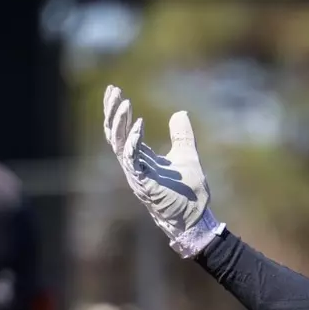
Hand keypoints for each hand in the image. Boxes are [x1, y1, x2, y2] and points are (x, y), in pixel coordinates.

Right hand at [103, 85, 223, 257]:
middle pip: (114, 135)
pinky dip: (134, 141)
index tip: (116, 91)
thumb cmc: (190, 194)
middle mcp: (134, 166)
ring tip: (123, 102)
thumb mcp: (188, 156)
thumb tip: (180, 113)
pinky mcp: (143, 183)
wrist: (196, 218)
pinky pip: (132, 159)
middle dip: (112, 112)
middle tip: (113, 91)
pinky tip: (139, 124)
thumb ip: (182, 136)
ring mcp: (136, 175)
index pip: (122, 132)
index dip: (118, 112)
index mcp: (141, 159)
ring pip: (118, 144)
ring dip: (119, 123)